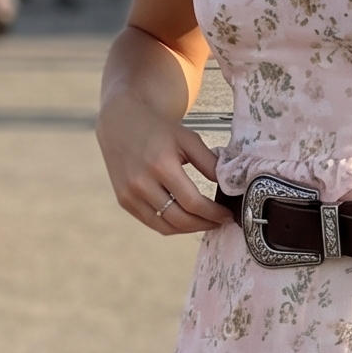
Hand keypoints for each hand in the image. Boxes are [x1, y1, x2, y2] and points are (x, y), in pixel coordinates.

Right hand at [97, 97, 228, 237]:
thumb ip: (209, 163)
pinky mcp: (124, 201)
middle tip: (220, 222)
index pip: (193, 202)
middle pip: (180, 219)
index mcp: (161, 165)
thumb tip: (230, 187)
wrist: (121, 123)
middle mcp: (142, 183)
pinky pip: (152, 222)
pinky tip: (186, 220)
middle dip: (205, 224)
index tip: (227, 215)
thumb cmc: (159, 130)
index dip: (214, 213)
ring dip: (189, 229)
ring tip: (205, 223)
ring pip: (165, 226)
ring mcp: (130, 194)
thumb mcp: (188, 139)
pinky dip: (171, 225)